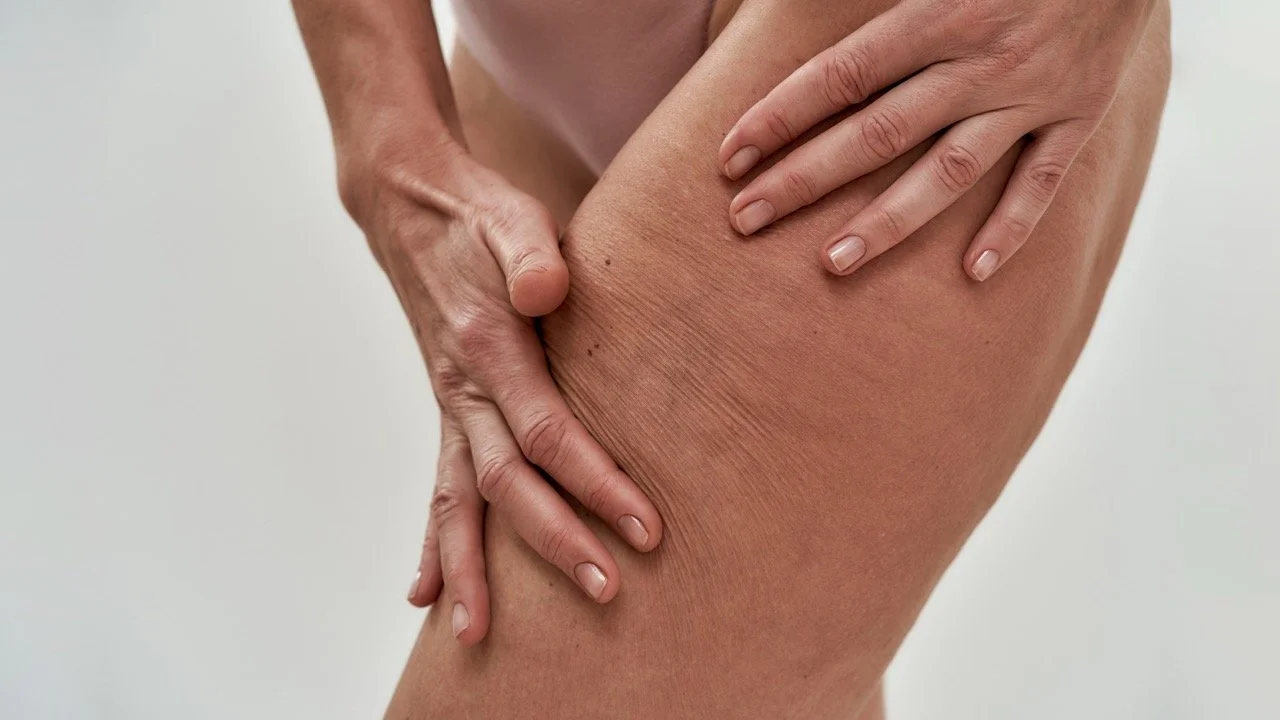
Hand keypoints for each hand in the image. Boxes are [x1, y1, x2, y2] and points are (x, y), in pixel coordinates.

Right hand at [346, 143, 662, 645]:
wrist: (408, 206)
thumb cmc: (476, 215)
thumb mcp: (511, 217)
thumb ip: (529, 252)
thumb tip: (545, 289)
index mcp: (488, 348)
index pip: (546, 433)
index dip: (594, 482)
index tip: (642, 527)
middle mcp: (463, 389)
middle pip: (506, 483)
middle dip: (553, 541)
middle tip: (604, 590)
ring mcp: (450, 405)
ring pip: (456, 501)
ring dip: (470, 568)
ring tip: (476, 633)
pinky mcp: (450, 411)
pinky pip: (438, 487)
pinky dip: (433, 541)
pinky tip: (425, 592)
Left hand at [719, 0, 1155, 279]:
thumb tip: (792, 0)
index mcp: (936, 12)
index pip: (840, 75)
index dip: (780, 117)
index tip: (730, 157)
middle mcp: (979, 61)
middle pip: (877, 133)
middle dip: (804, 179)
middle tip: (745, 220)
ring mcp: (1030, 94)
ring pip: (949, 170)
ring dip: (889, 221)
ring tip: (833, 263)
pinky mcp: (1077, 115)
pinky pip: (1042, 182)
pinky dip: (1010, 229)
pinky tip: (972, 272)